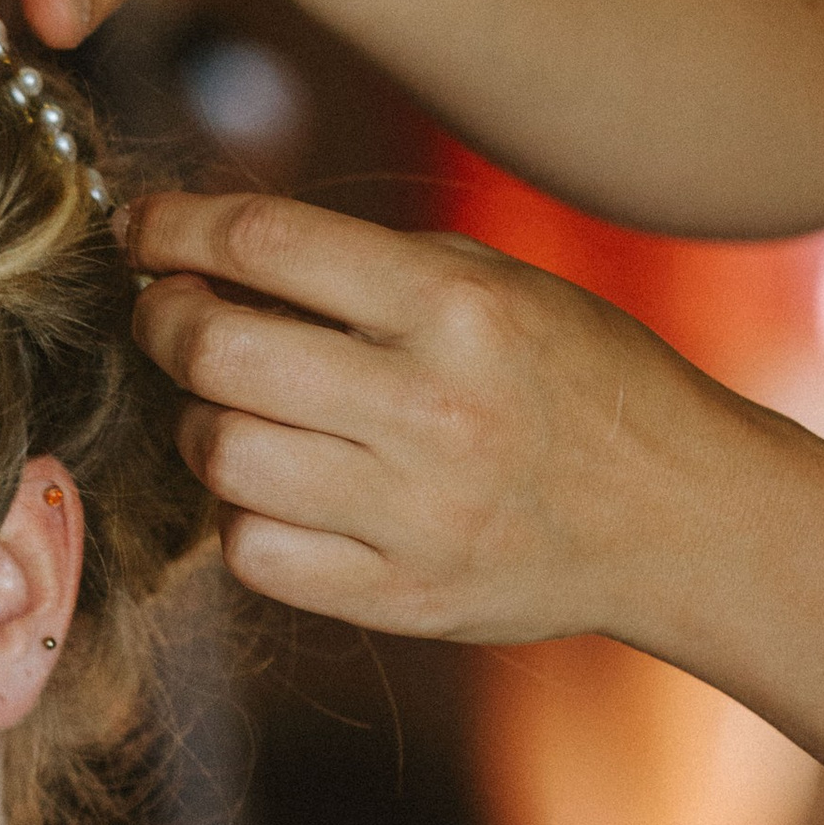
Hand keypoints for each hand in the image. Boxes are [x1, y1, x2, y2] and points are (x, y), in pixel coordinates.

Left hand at [129, 189, 736, 651]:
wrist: (682, 514)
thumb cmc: (579, 379)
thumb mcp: (498, 282)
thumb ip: (364, 265)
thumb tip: (210, 250)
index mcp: (455, 305)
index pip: (266, 242)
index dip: (173, 228)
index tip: (141, 231)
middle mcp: (431, 405)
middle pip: (217, 351)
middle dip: (164, 322)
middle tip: (168, 316)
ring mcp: (415, 512)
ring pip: (220, 455)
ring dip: (197, 423)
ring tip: (226, 408)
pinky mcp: (404, 596)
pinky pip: (254, 553)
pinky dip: (240, 516)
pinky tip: (273, 492)